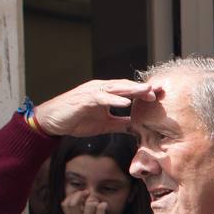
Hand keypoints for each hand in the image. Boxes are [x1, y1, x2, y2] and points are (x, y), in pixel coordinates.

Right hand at [33, 79, 162, 137]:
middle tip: (160, 90)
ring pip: (116, 88)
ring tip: (148, 93)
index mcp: (107, 94)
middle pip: (126, 86)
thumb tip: (135, 127)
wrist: (52, 121)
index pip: (129, 91)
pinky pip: (102, 98)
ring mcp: (93, 92)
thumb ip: (120, 124)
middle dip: (143, 89)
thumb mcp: (104, 124)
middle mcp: (101, 89)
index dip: (144, 94)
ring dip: (133, 90)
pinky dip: (114, 99)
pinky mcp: (85, 99)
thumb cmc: (76, 120)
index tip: (160, 97)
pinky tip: (126, 102)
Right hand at [60, 190, 109, 213]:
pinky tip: (104, 206)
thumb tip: (82, 193)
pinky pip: (100, 207)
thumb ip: (79, 209)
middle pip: (73, 203)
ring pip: (89, 204)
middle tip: (87, 193)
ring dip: (94, 200)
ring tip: (98, 203)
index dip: (72, 196)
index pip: (65, 205)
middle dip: (80, 194)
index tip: (79, 193)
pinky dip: (103, 204)